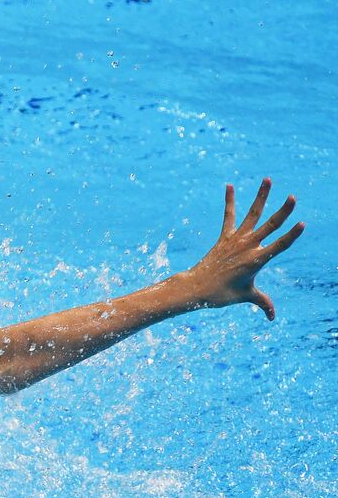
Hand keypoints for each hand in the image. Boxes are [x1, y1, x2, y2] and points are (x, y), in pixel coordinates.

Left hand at [176, 177, 304, 320]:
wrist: (196, 288)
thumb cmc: (222, 294)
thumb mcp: (246, 297)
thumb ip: (262, 303)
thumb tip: (272, 318)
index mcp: (257, 260)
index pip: (279, 245)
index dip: (291, 235)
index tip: (302, 224)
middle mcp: (248, 247)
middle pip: (270, 226)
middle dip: (283, 211)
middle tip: (293, 197)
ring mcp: (235, 240)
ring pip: (252, 214)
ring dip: (261, 196)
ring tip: (268, 179)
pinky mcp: (224, 237)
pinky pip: (228, 216)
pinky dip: (229, 201)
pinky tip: (230, 186)